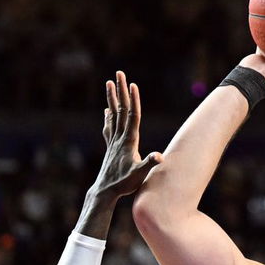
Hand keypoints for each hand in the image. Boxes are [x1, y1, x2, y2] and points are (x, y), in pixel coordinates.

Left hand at [91, 72, 161, 199]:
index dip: (133, 100)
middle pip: (121, 109)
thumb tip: (160, 157)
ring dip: (112, 98)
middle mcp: (119, 138)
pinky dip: (108, 116)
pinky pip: (109, 127)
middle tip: (118, 73)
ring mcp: (113, 141)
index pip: (132, 116)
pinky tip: (107, 110)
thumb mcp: (139, 175)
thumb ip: (149, 164)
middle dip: (121, 90)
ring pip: (113, 115)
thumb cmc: (124, 184)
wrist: (105, 192)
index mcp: (128, 141)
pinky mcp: (110, 147)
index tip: (132, 84)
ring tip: (109, 83)